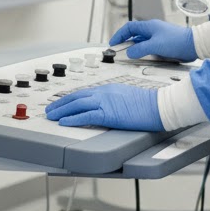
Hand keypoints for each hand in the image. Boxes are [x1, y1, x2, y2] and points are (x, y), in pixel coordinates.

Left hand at [45, 84, 162, 129]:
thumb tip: (108, 108)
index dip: (70, 98)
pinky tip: (64, 122)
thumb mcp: (128, 96)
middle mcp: (105, 92)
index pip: (85, 92)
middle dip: (60, 103)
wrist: (159, 105)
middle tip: (50, 109)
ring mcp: (105, 102)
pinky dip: (72, 119)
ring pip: (77, 105)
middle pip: (76, 96)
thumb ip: (115, 100)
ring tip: (51, 116)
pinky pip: (85, 116)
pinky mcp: (108, 114)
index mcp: (109, 88)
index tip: (62, 102)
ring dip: (61, 110)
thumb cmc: (149, 103)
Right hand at [109, 19, 196, 60]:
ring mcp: (158, 38)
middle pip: (134, 36)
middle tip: (117, 53)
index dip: (119, 35)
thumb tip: (129, 53)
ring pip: (141, 43)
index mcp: (149, 26)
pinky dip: (142, 53)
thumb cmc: (176, 41)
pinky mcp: (163, 46)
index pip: (130, 28)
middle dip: (125, 44)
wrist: (193, 45)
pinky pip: (148, 49)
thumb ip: (140, 49)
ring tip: (127, 58)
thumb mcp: (155, 45)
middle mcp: (152, 31)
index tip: (113, 44)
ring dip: (134, 50)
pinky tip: (140, 60)